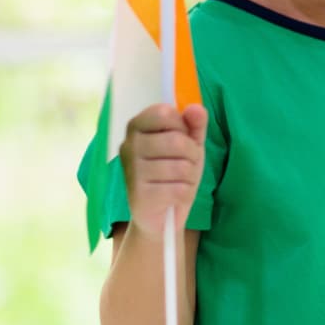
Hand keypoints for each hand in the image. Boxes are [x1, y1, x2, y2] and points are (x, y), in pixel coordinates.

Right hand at [120, 103, 207, 236]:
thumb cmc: (175, 173)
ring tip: (178, 181)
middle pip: (177, 141)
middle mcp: (128, 146)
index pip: (164, 113)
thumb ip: (195, 124)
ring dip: (189, 176)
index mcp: (136, 127)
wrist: (161, 216)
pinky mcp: (139, 196)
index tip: (180, 137)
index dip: (182, 126)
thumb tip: (196, 108)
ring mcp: (132, 171)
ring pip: (181, 166)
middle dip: (191, 155)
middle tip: (185, 165)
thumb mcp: (190, 144)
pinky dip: (185, 193)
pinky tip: (174, 197)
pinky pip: (179, 188)